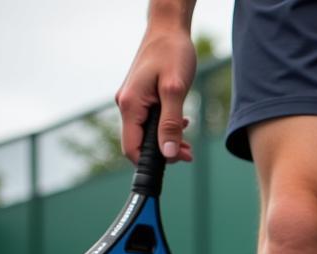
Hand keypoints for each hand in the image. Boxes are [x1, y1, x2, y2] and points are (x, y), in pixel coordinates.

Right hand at [116, 28, 196, 163]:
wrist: (168, 28)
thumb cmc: (172, 53)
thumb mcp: (175, 90)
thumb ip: (171, 124)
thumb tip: (168, 153)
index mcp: (130, 105)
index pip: (132, 148)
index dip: (153, 162)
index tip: (178, 159)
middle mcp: (127, 105)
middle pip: (140, 144)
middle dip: (164, 153)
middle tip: (189, 153)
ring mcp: (133, 101)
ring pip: (147, 134)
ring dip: (168, 142)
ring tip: (188, 143)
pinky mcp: (141, 98)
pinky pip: (150, 122)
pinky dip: (167, 128)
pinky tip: (183, 124)